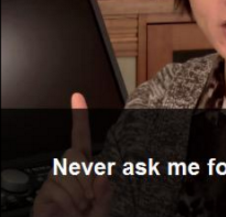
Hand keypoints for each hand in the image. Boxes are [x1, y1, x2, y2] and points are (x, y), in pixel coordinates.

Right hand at [33, 93, 111, 216]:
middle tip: (90, 197)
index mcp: (84, 167)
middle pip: (74, 154)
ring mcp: (53, 180)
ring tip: (80, 207)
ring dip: (79, 194)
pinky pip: (58, 189)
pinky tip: (69, 210)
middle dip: (86, 176)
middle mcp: (67, 169)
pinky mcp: (43, 193)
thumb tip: (102, 174)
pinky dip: (69, 202)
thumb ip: (106, 191)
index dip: (79, 117)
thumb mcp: (104, 205)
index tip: (77, 96)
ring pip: (66, 173)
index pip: (81, 137)